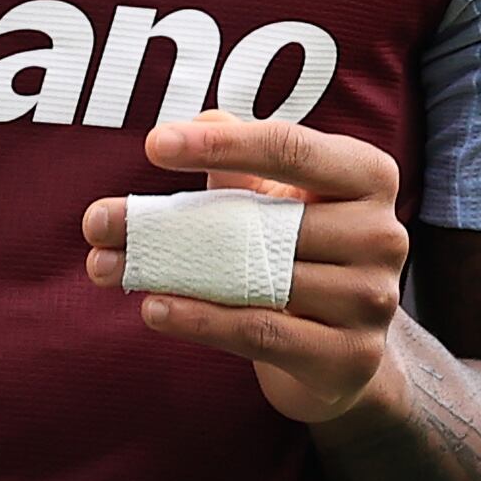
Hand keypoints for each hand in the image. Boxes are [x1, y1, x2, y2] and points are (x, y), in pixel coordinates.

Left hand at [84, 111, 410, 425]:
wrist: (345, 353)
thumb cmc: (303, 254)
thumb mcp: (279, 200)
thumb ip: (241, 163)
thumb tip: (199, 122)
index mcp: (368, 176)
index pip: (291, 148)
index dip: (222, 145)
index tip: (153, 145)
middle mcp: (383, 233)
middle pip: (263, 220)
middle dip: (170, 221)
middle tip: (98, 221)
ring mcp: (371, 300)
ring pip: (257, 279)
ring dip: (172, 275)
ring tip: (108, 267)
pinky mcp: (349, 358)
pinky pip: (260, 331)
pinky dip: (200, 319)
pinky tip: (154, 307)